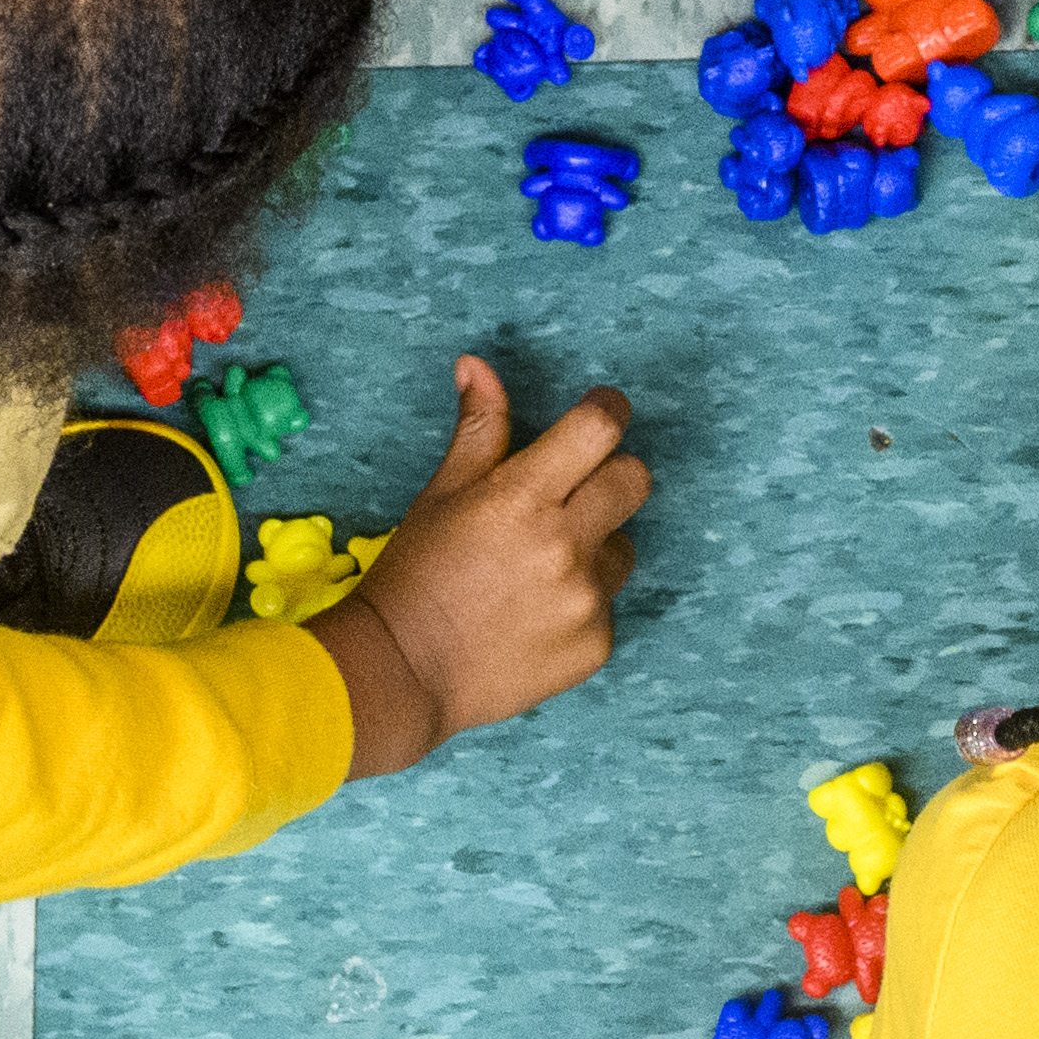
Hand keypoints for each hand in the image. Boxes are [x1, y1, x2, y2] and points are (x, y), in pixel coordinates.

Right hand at [320, 356, 650, 781]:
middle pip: (635, 480)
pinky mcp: (597, 644)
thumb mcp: (441, 494)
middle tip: (569, 494)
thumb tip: (477, 365)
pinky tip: (533, 617)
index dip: (606, 411)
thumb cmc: (416, 575)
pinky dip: (581, 604)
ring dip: (594, 546)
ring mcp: (586, 599)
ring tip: (537, 570)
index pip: (599, 429)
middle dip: (610, 475)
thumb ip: (477, 428)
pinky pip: (607, 604)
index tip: (599, 413)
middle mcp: (565, 545)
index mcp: (524, 497)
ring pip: (623, 546)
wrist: (403, 673)